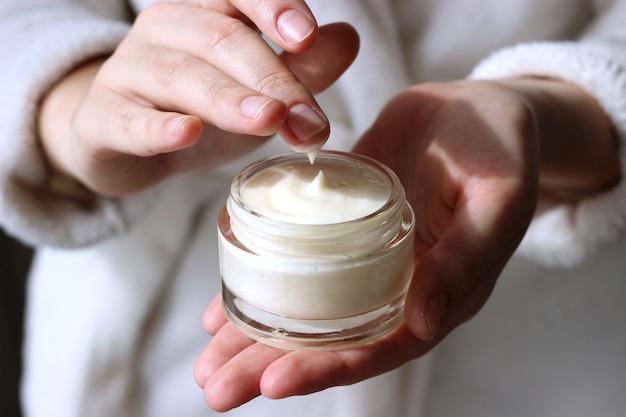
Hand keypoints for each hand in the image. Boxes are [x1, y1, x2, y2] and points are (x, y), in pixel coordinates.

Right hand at [38, 0, 358, 195]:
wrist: (125, 139)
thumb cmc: (201, 106)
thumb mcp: (258, 88)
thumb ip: (303, 66)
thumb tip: (347, 38)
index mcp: (205, 12)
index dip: (272, 7)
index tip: (305, 36)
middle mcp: (166, 29)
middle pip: (221, 40)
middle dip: (271, 78)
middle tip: (308, 119)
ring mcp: (130, 71)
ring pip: (181, 76)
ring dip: (228, 99)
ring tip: (268, 119)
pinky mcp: (105, 118)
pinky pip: (129, 119)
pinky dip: (159, 127)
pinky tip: (187, 132)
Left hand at [194, 78, 618, 410]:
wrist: (478, 111)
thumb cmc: (501, 153)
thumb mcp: (495, 202)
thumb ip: (464, 260)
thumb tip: (422, 324)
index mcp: (436, 296)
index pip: (378, 346)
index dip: (328, 368)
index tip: (274, 383)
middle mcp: (393, 287)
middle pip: (329, 339)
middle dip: (271, 365)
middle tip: (216, 390)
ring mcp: (362, 258)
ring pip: (304, 308)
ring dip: (254, 336)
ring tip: (206, 363)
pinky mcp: (338, 226)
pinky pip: (296, 260)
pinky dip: (260, 282)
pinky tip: (220, 307)